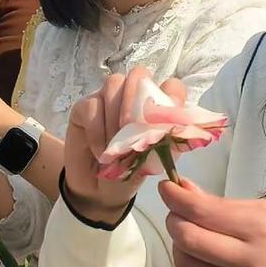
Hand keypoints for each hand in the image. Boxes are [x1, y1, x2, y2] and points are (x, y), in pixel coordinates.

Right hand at [62, 67, 186, 225]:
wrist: (100, 191)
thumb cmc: (131, 172)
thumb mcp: (155, 159)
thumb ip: (168, 139)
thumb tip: (182, 126)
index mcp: (155, 105)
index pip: (171, 85)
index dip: (171, 97)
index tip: (165, 123)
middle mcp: (132, 96)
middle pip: (138, 75)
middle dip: (137, 101)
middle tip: (132, 131)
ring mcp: (106, 98)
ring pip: (113, 85)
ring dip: (116, 118)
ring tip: (116, 148)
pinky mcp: (83, 108)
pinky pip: (91, 106)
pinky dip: (98, 132)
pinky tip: (102, 153)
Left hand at [159, 179, 265, 266]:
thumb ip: (223, 205)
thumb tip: (184, 191)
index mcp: (258, 229)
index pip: (201, 212)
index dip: (175, 197)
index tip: (166, 187)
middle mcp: (246, 261)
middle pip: (187, 239)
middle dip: (173, 220)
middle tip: (177, 212)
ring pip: (187, 265)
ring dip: (181, 246)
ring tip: (193, 236)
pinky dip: (202, 264)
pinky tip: (217, 257)